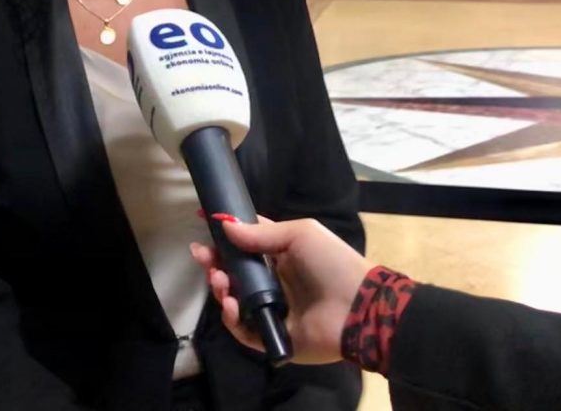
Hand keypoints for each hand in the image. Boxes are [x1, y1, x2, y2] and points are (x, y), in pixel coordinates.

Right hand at [190, 215, 372, 364]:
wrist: (359, 308)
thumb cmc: (331, 263)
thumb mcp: (299, 235)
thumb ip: (260, 233)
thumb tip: (224, 224)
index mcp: (281, 256)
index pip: (246, 245)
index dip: (225, 237)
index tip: (203, 224)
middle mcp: (274, 282)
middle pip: (234, 273)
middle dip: (214, 263)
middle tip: (202, 257)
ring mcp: (272, 310)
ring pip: (233, 300)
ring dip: (220, 288)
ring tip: (219, 281)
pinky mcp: (273, 336)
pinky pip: (244, 331)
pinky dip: (232, 318)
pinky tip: (230, 304)